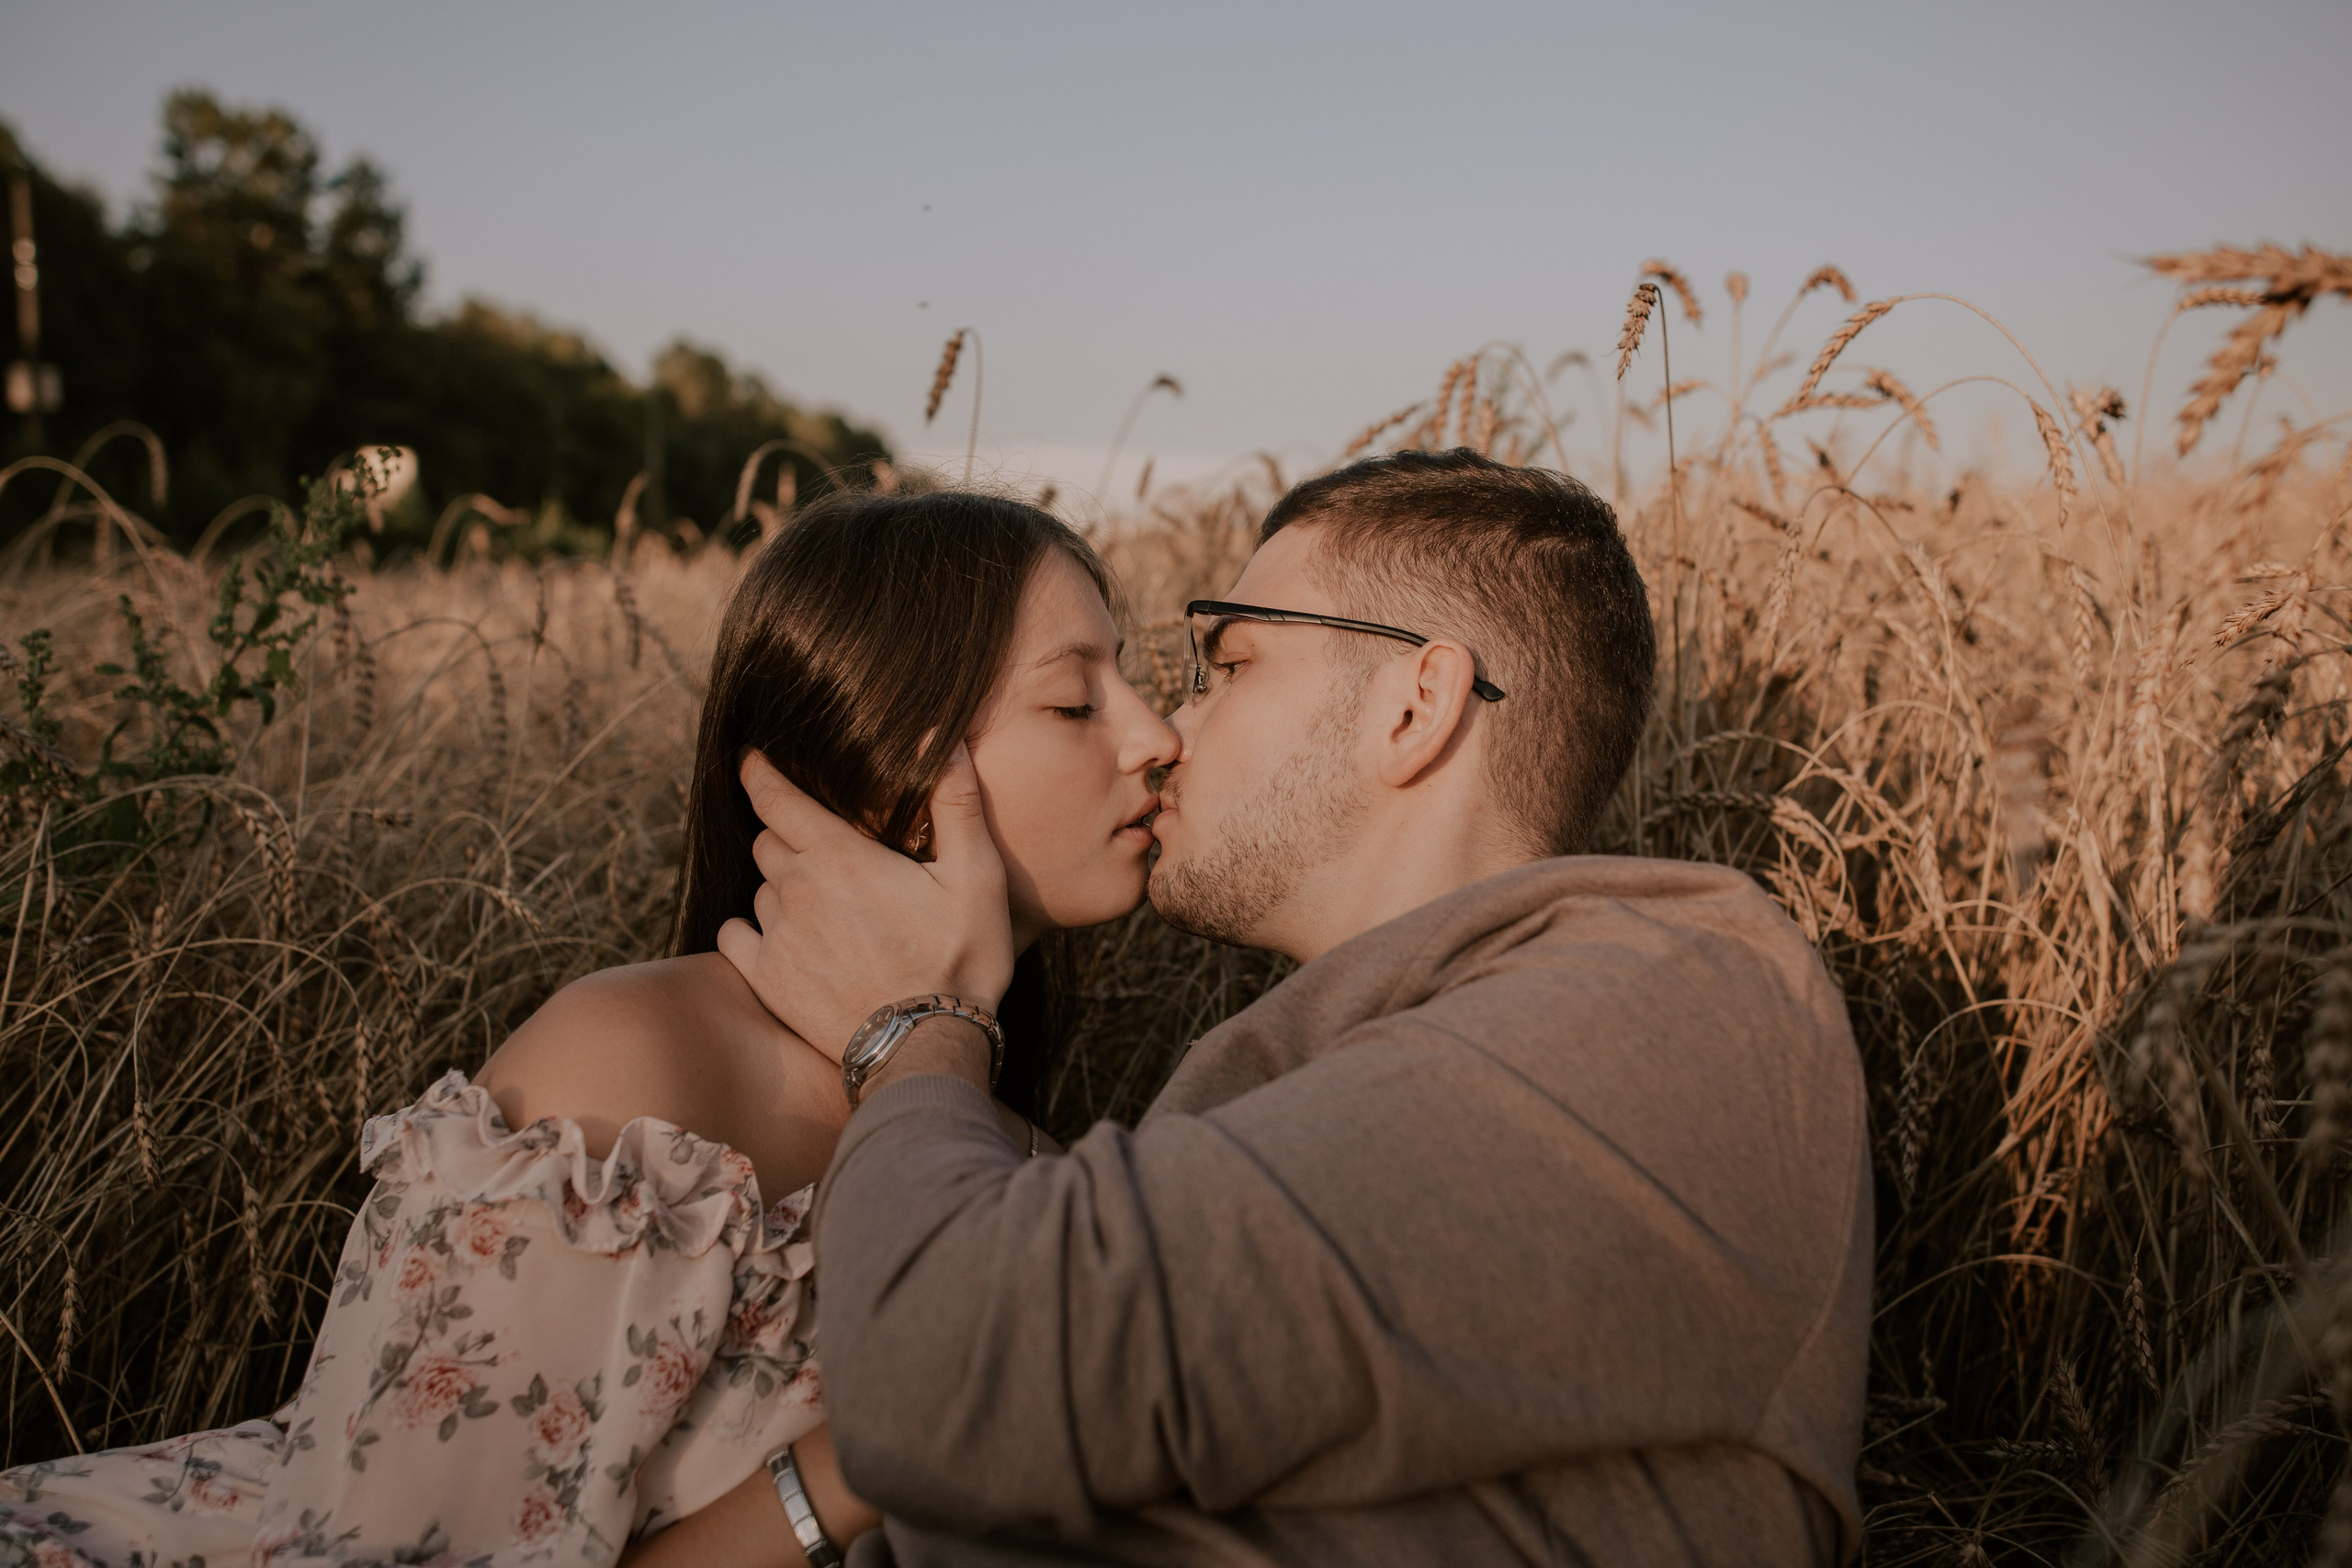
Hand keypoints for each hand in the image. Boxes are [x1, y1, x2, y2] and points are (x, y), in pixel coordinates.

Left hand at [717, 744, 1014, 1062]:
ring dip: (780, 886)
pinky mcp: (767, 979)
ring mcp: (776, 936)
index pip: (777, 797)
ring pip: (760, 889)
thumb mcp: (976, 875)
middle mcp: (796, 889)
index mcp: (839, 856)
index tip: (750, 758)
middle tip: (818, 846)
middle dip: (785, 834)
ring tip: (820, 904)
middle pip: (767, 841)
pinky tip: (781, 937)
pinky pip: (735, 935)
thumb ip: (955, 800)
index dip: (759, 773)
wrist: (926, 1046)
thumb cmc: (960, 958)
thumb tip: (938, 734)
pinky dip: (750, 929)